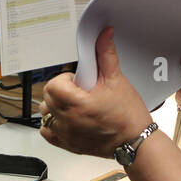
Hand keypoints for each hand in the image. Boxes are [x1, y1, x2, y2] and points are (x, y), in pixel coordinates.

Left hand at [39, 27, 152, 159]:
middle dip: (61, 91)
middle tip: (80, 92)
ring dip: (56, 107)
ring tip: (75, 106)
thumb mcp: (117, 80)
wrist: (135, 142)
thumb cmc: (128, 116)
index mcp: (78, 105)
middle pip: (47, 97)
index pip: (53, 85)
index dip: (65, 80)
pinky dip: (53, 124)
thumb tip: (103, 35)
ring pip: (45, 114)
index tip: (78, 82)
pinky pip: (47, 132)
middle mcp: (68, 121)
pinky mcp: (67, 144)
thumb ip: (106, 55)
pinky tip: (68, 119)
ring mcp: (66, 135)